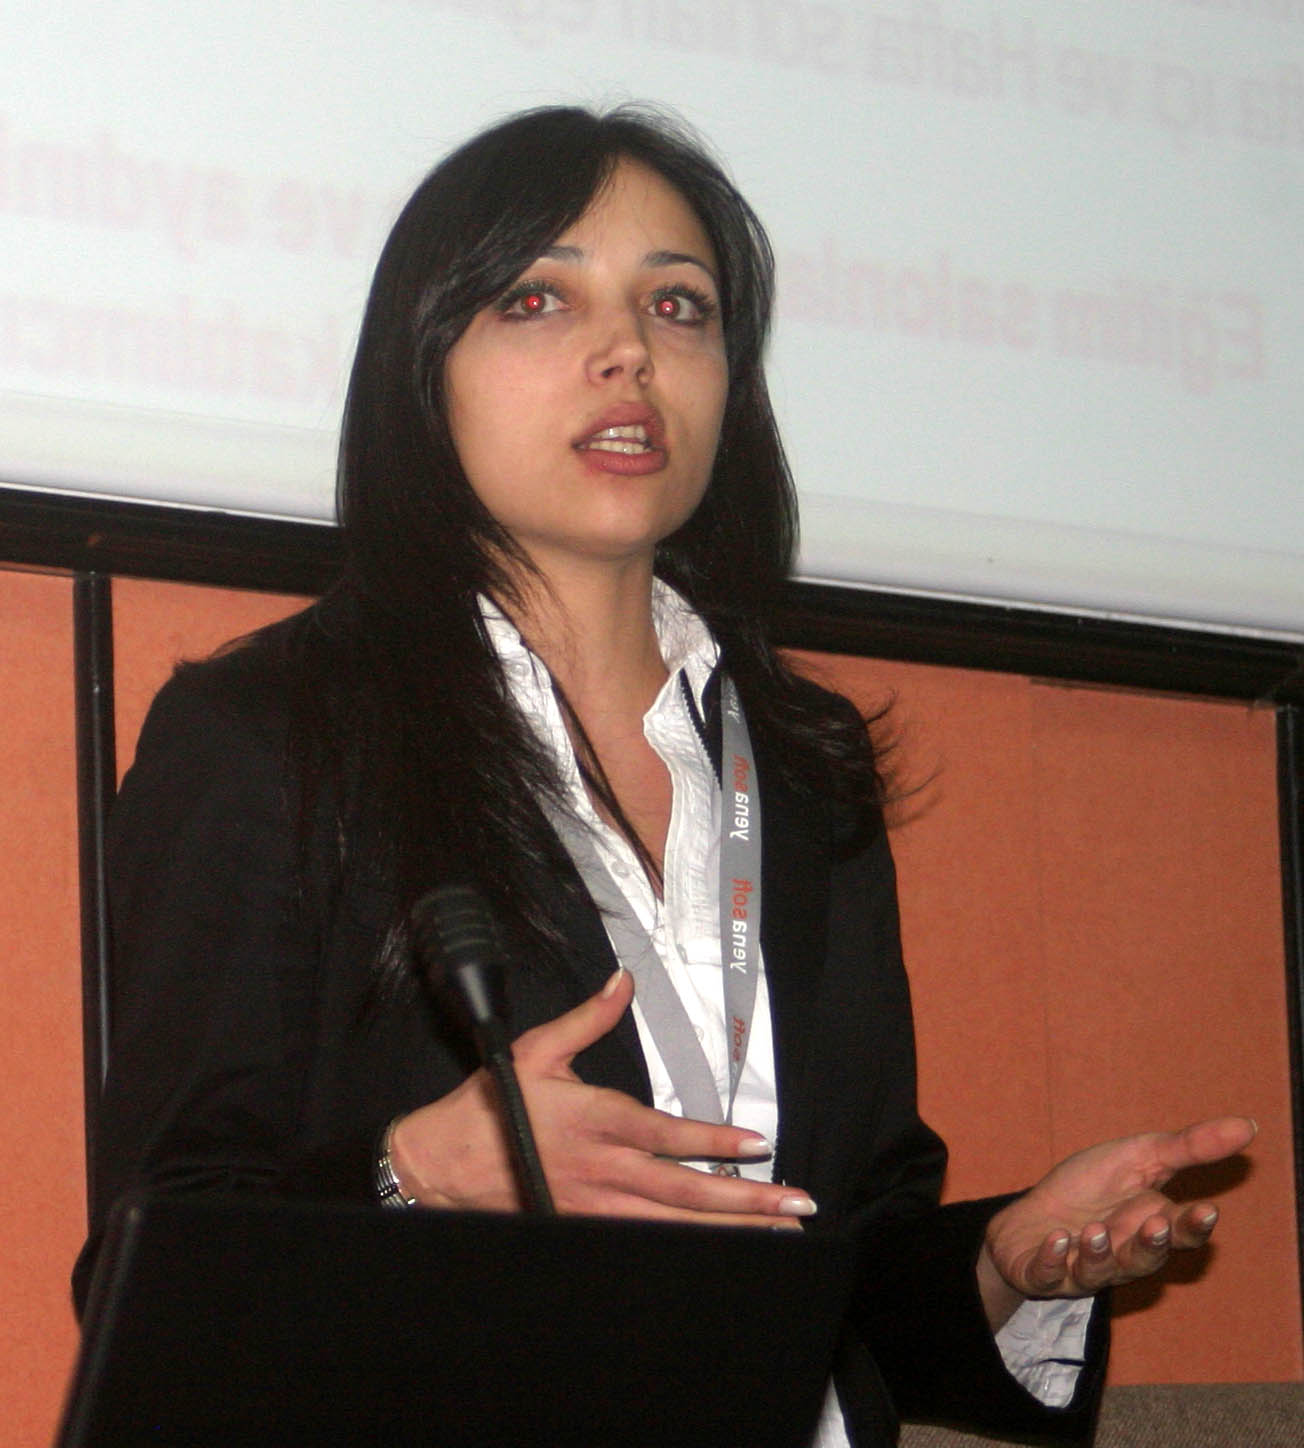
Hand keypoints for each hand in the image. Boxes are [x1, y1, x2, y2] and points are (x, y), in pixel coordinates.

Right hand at [389, 968, 816, 1227]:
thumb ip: (588, 1019)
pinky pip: (643, 1242)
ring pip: (673, 1224)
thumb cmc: (490, 1106)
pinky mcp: (581, 1227)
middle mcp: (604, 1169)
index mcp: (596, 1120)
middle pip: (686, 1192)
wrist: (439, 1164)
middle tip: (795, 1206)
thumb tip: (623, 982)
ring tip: (776, 1233)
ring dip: (728, 1229)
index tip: (758, 1145)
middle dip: (746, 1201)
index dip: (715, 1142)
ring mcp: (595, 1206)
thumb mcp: (537, 1050)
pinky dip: (684, 1247)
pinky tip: (717, 1252)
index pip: (668, 1136)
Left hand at [977, 1116, 1256, 1330]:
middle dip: (1151, 1245)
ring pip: (1098, 1270)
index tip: (1207, 1209)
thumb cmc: (1090, 1188)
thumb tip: (1248, 1125)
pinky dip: (1051, 1259)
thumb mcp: (1138, 1157)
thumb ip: (1189, 1148)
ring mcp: (1082, 1267)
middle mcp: (1121, 1253)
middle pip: (1143, 1258)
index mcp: (1148, 1225)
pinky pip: (1048, 1273)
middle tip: (1156, 1224)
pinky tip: (1055, 1239)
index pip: (1180, 1232)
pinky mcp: (1043, 1272)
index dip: (1193, 1225)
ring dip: (1098, 1253)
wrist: (1029, 1218)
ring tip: (1093, 1231)